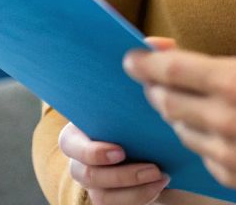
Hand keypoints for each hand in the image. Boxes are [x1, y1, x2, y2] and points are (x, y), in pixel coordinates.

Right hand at [62, 38, 177, 204]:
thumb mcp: (144, 85)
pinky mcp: (110, 197)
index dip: (92, 150)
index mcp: (81, 130)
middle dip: (120, 173)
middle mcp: (81, 159)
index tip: (120, 149)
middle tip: (152, 167)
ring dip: (133, 188)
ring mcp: (95, 182)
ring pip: (102, 195)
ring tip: (162, 175)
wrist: (151, 140)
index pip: (71, 144)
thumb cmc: (137, 108)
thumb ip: (151, 62)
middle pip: (85, 174)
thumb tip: (163, 45)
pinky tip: (160, 185)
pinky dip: (139, 198)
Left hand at [123, 47, 235, 198]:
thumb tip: (202, 72)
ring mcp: (225, 149)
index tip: (132, 59)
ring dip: (179, 116)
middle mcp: (222, 116)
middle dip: (156, 89)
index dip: (144, 63)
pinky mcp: (231, 175)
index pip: (169, 69)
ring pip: (181, 129)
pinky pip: (202, 154)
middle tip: (154, 81)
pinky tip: (216, 133)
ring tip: (190, 106)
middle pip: (166, 101)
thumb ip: (231, 73)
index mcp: (233, 80)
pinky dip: (203, 141)